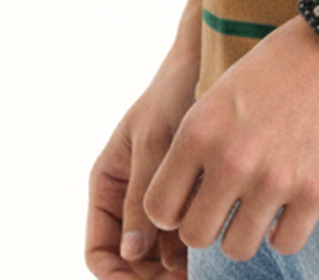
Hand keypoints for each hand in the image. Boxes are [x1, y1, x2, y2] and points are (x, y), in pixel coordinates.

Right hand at [86, 41, 201, 278]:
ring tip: (206, 269)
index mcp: (108, 187)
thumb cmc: (175, 93)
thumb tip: (130, 254)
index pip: (99, 253)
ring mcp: (161, 201)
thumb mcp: (154, 143)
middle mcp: (131, 201)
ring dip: (178, 271)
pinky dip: (198, 249)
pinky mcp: (193, 198)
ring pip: (160, 257)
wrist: (210, 61)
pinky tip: (218, 251)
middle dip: (152, 279)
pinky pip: (187, 236)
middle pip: (132, 263)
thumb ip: (141, 198)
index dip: (118, 278)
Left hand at [143, 13, 318, 262]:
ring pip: (237, 248)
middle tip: (228, 205)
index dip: (175, 209)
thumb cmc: (285, 59)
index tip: (194, 197)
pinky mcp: (316, 192)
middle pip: (195, 236)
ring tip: (260, 207)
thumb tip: (188, 194)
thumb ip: (203, 140)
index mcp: (200, 129)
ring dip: (246, 232)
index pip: (159, 207)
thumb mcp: (225, 89)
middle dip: (209, 225)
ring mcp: (274, 179)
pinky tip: (292, 205)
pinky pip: (285, 244)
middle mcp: (231, 159)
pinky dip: (286, 231)